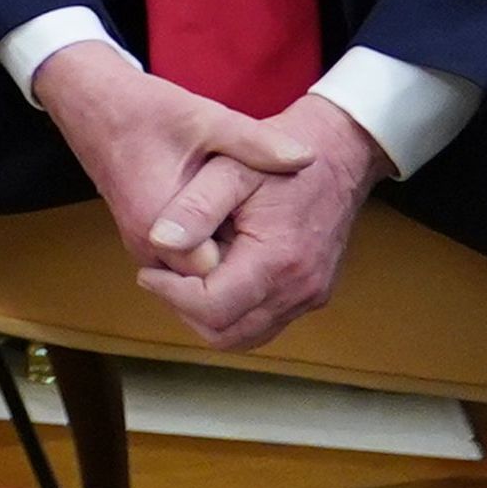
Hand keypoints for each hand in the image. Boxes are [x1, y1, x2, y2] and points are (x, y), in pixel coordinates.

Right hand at [28, 39, 329, 291]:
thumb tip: (305, 157)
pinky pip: (192, 274)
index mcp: (160, 226)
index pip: (220, 280)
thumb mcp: (206, 118)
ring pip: (203, 290)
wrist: (93, 107)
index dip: (254, 259)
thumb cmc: (145, 111)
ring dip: (236, 270)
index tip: (269, 224)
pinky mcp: (150, 246)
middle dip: (248, 272)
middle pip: (212, 295)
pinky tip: (237, 228)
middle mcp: (149, 249)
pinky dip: (220, 262)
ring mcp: (146, 251)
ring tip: (256, 228)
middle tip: (268, 229)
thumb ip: (255, 141)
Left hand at [137, 108, 377, 346]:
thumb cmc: (281, 153)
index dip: (170, 295)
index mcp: (278, 260)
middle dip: (185, 311)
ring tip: (183, 276)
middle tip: (161, 277)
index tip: (148, 270)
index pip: (212, 310)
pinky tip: (214, 275)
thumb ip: (194, 207)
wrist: (339, 152)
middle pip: (227, 334)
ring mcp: (310, 294)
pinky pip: (264, 321)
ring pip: (246, 335)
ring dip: (208, 316)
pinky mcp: (312, 293)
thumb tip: (159, 242)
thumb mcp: (228, 168)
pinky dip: (234, 311)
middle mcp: (300, 288)